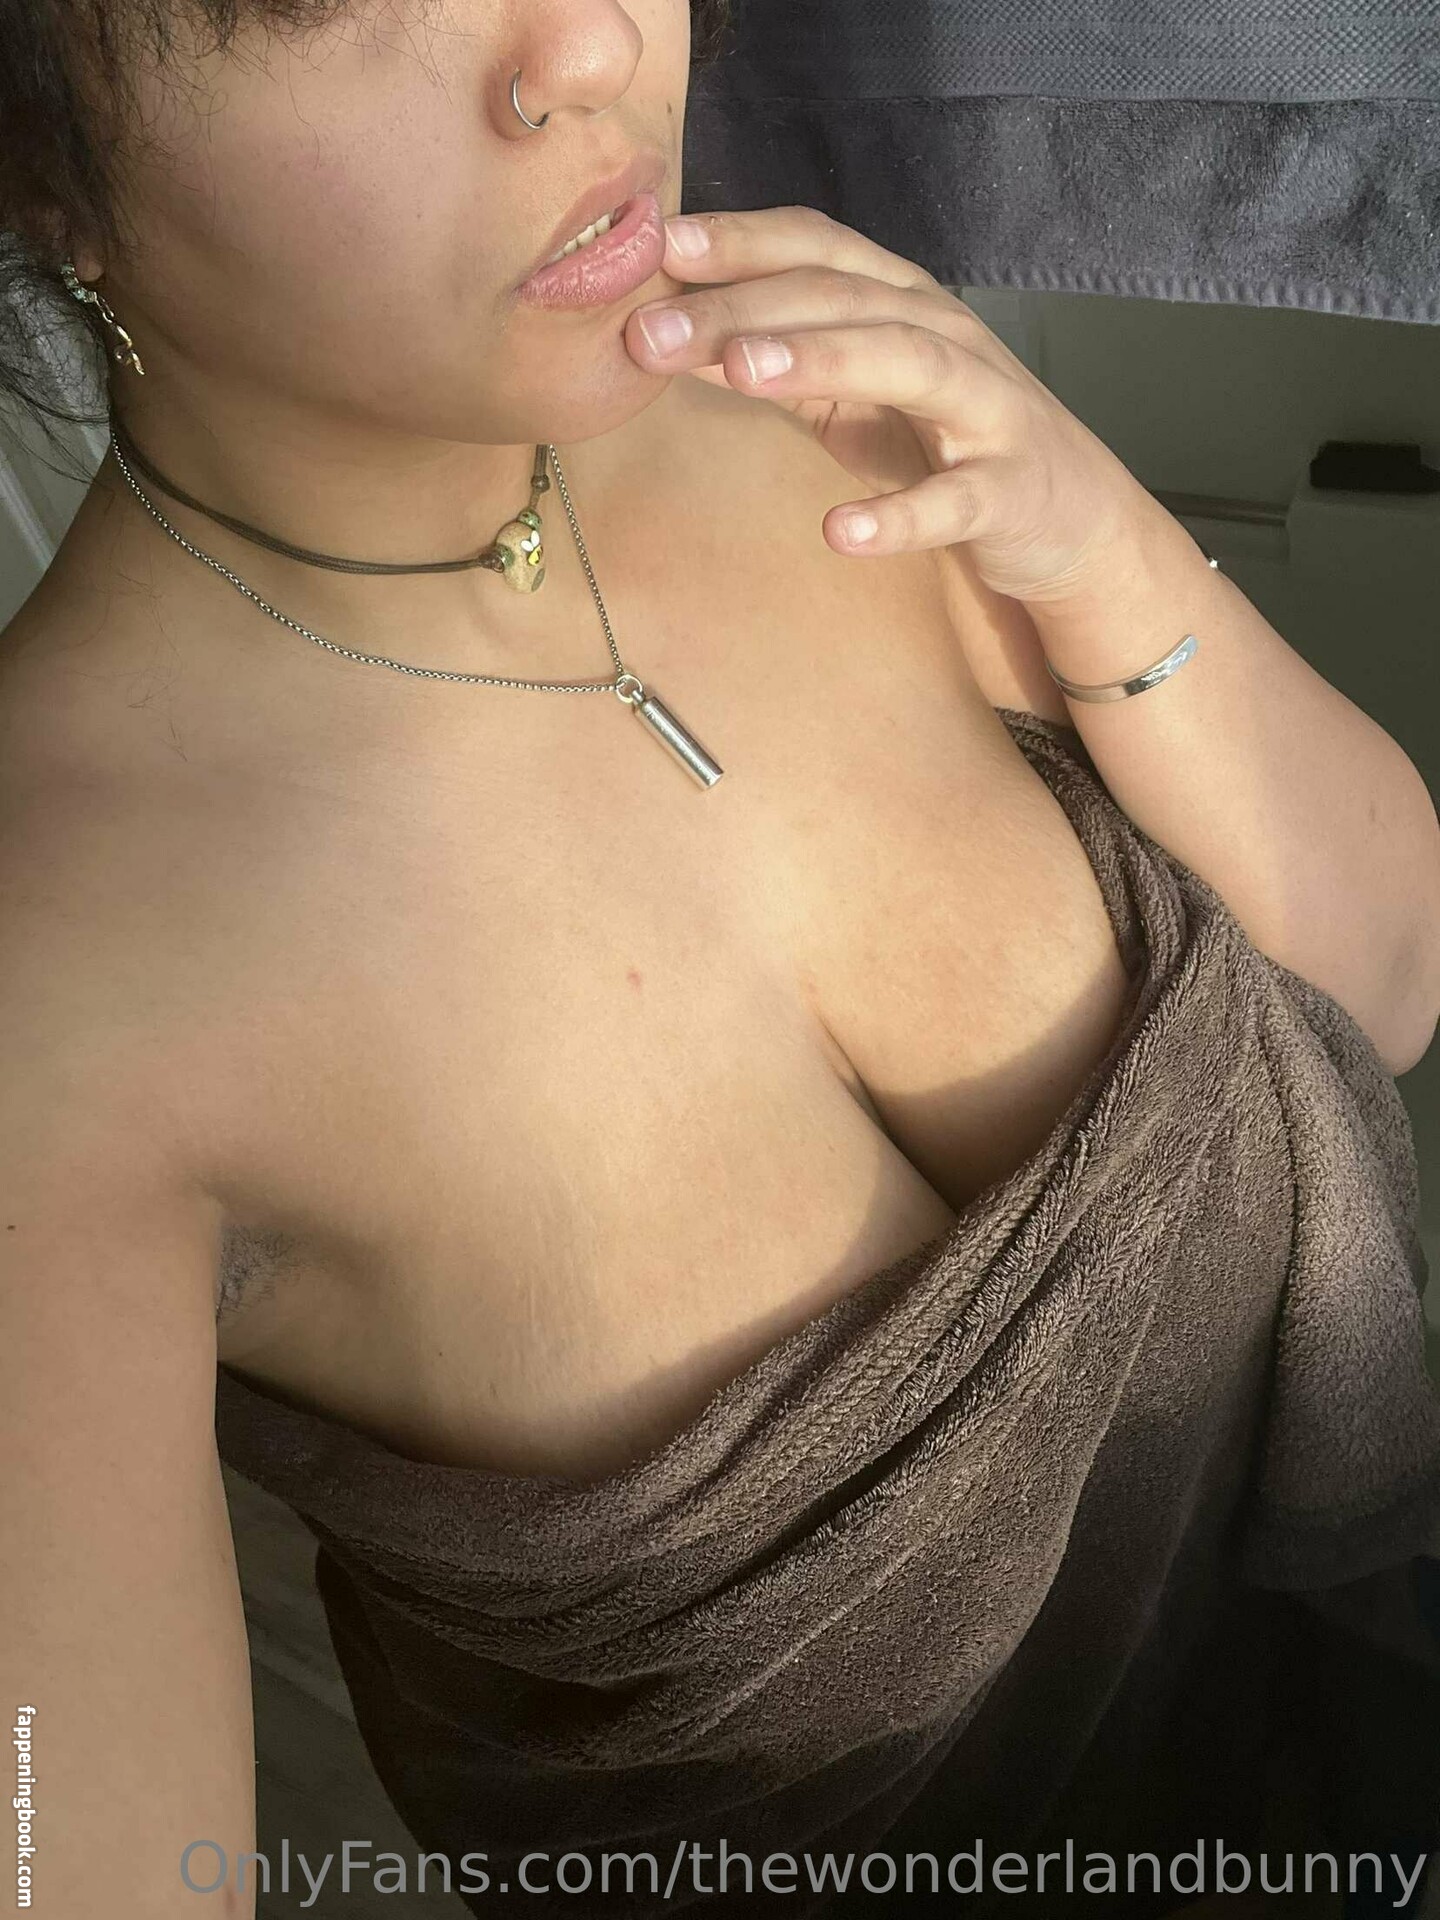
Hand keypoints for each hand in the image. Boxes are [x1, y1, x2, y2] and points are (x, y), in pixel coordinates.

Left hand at [624, 205, 1165, 612]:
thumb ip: (778, 359)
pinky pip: (952, 502)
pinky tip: (841, 533)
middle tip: (652, 331)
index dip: (740, 242)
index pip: (818, 248)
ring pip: (906, 365)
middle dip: (744, 308)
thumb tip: (668, 333)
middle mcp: (946, 336)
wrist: (1069, 520)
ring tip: (740, 371)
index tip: (654, 248)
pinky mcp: (1008, 492)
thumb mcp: (855, 393)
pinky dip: (899, 516)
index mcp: (902, 302)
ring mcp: (984, 410)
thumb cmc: (947, 443)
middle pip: (842, 300)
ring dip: (821, 361)